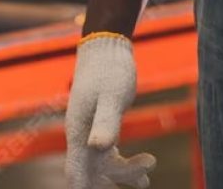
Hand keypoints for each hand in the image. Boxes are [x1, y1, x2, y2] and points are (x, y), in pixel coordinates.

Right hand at [65, 35, 155, 188]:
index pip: (76, 172)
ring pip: (102, 166)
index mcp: (79, 131)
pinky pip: (109, 156)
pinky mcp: (101, 127)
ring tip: (146, 180)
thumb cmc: (109, 69)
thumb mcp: (112, 95)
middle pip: (92, 174)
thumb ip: (106, 122)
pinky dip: (124, 164)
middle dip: (113, 182)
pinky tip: (145, 166)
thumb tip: (98, 148)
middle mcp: (81, 136)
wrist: (108, 47)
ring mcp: (90, 132)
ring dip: (123, 175)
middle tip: (143, 179)